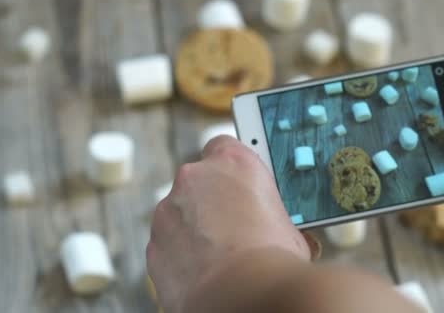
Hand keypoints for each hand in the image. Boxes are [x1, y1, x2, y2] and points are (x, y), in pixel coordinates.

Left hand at [146, 136, 309, 311]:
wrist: (241, 297)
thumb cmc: (272, 259)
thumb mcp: (290, 228)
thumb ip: (271, 216)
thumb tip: (279, 233)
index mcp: (233, 163)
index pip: (224, 146)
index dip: (231, 168)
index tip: (241, 185)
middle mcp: (195, 178)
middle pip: (200, 181)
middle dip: (213, 200)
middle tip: (235, 226)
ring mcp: (168, 211)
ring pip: (180, 213)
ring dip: (195, 228)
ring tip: (221, 256)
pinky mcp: (154, 245)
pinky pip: (169, 243)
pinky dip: (182, 254)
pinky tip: (205, 272)